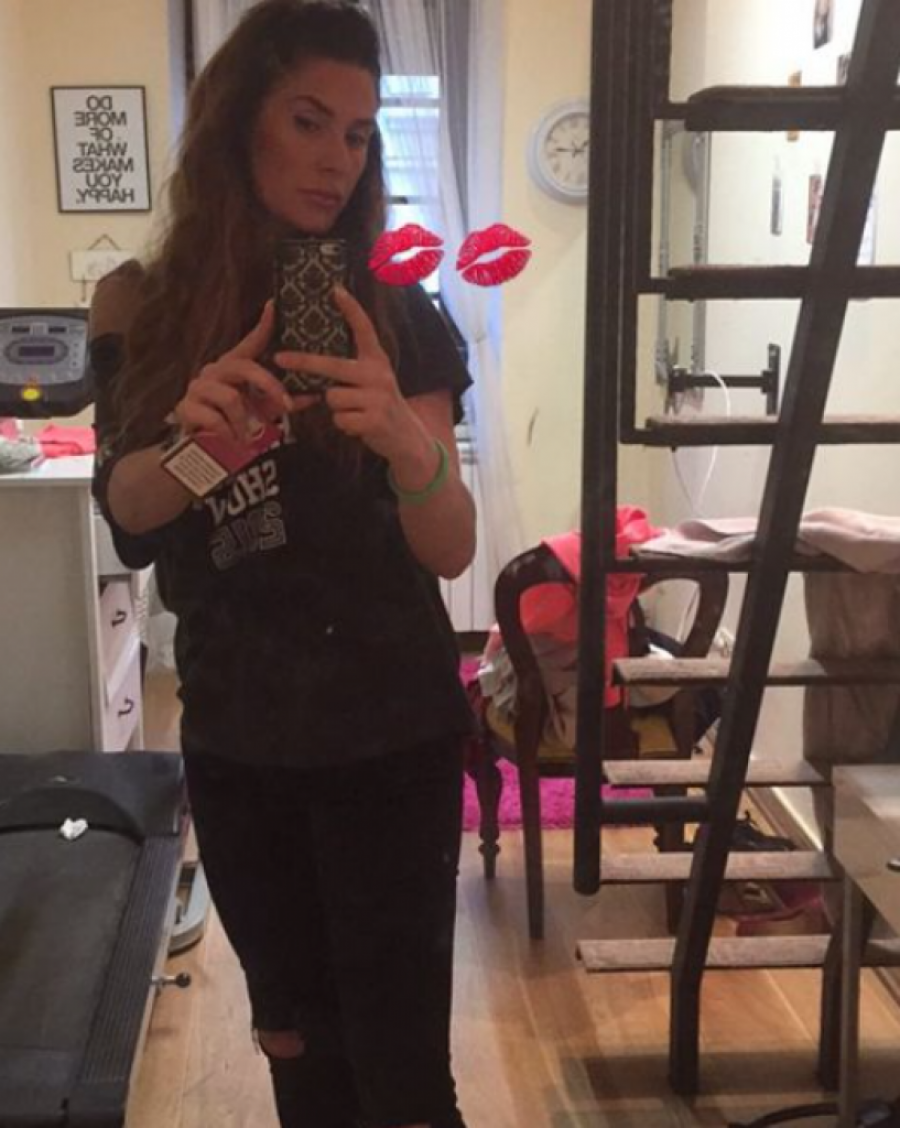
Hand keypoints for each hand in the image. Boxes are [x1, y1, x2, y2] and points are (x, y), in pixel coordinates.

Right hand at [173, 301, 291, 443]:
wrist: (201, 446)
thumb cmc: (233, 422)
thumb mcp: (262, 410)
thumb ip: (284, 401)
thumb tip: (313, 395)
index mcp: (232, 367)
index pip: (249, 344)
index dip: (262, 326)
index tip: (273, 306)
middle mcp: (214, 371)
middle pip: (243, 367)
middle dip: (268, 386)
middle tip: (286, 405)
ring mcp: (198, 388)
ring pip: (231, 398)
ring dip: (244, 421)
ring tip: (246, 435)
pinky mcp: (186, 408)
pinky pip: (215, 419)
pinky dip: (228, 433)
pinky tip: (229, 440)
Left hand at [275, 286, 426, 460]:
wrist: (407, 438)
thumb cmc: (381, 406)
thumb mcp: (374, 381)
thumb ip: (353, 370)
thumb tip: (317, 363)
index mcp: (377, 360)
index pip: (364, 329)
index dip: (351, 309)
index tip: (335, 290)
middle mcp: (379, 374)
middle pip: (333, 365)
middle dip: (304, 363)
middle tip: (280, 358)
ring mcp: (377, 397)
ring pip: (332, 397)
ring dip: (336, 408)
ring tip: (354, 412)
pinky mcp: (374, 419)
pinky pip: (339, 419)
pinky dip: (344, 425)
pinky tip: (359, 425)